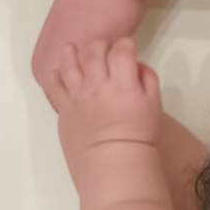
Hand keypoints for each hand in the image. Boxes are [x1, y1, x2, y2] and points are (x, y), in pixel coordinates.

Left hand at [46, 37, 162, 161]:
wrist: (114, 165)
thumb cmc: (139, 136)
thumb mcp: (155, 104)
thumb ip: (148, 78)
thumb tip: (136, 65)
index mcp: (123, 83)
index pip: (122, 50)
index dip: (126, 43)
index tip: (128, 47)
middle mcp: (98, 84)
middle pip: (94, 51)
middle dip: (101, 43)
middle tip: (105, 47)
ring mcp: (77, 96)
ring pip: (70, 63)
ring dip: (72, 52)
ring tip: (73, 48)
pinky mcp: (64, 109)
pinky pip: (54, 85)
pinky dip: (56, 74)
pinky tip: (60, 71)